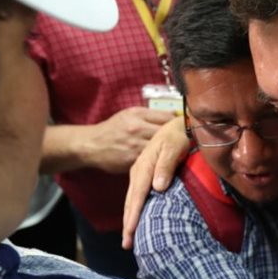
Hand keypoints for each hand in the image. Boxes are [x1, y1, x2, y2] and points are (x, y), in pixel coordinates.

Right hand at [43, 108, 176, 175]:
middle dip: (178, 139)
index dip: (179, 125)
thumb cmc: (112, 129)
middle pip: (167, 134)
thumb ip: (151, 115)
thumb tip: (174, 115)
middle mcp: (136, 129)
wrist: (91, 145)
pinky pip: (151, 162)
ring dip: (171, 153)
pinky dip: (160, 163)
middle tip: (187, 144)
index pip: (168, 118)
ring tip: (178, 154)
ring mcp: (134, 146)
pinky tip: (166, 164)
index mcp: (137, 115)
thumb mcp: (129, 114)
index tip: (185, 130)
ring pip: (161, 150)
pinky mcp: (132, 162)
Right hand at [120, 118, 191, 249]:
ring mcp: (141, 172)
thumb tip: (157, 188)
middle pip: (131, 201)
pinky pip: (137, 195)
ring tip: (130, 239)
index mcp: (144, 165)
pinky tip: (138, 220)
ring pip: (132, 199)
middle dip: (128, 223)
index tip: (131, 233)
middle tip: (127, 246)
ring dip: (130, 219)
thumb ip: (166, 164)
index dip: (133, 215)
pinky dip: (136, 209)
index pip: (137, 195)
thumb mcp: (175, 143)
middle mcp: (139, 170)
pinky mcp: (146, 173)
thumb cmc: (181, 132)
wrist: (181, 121)